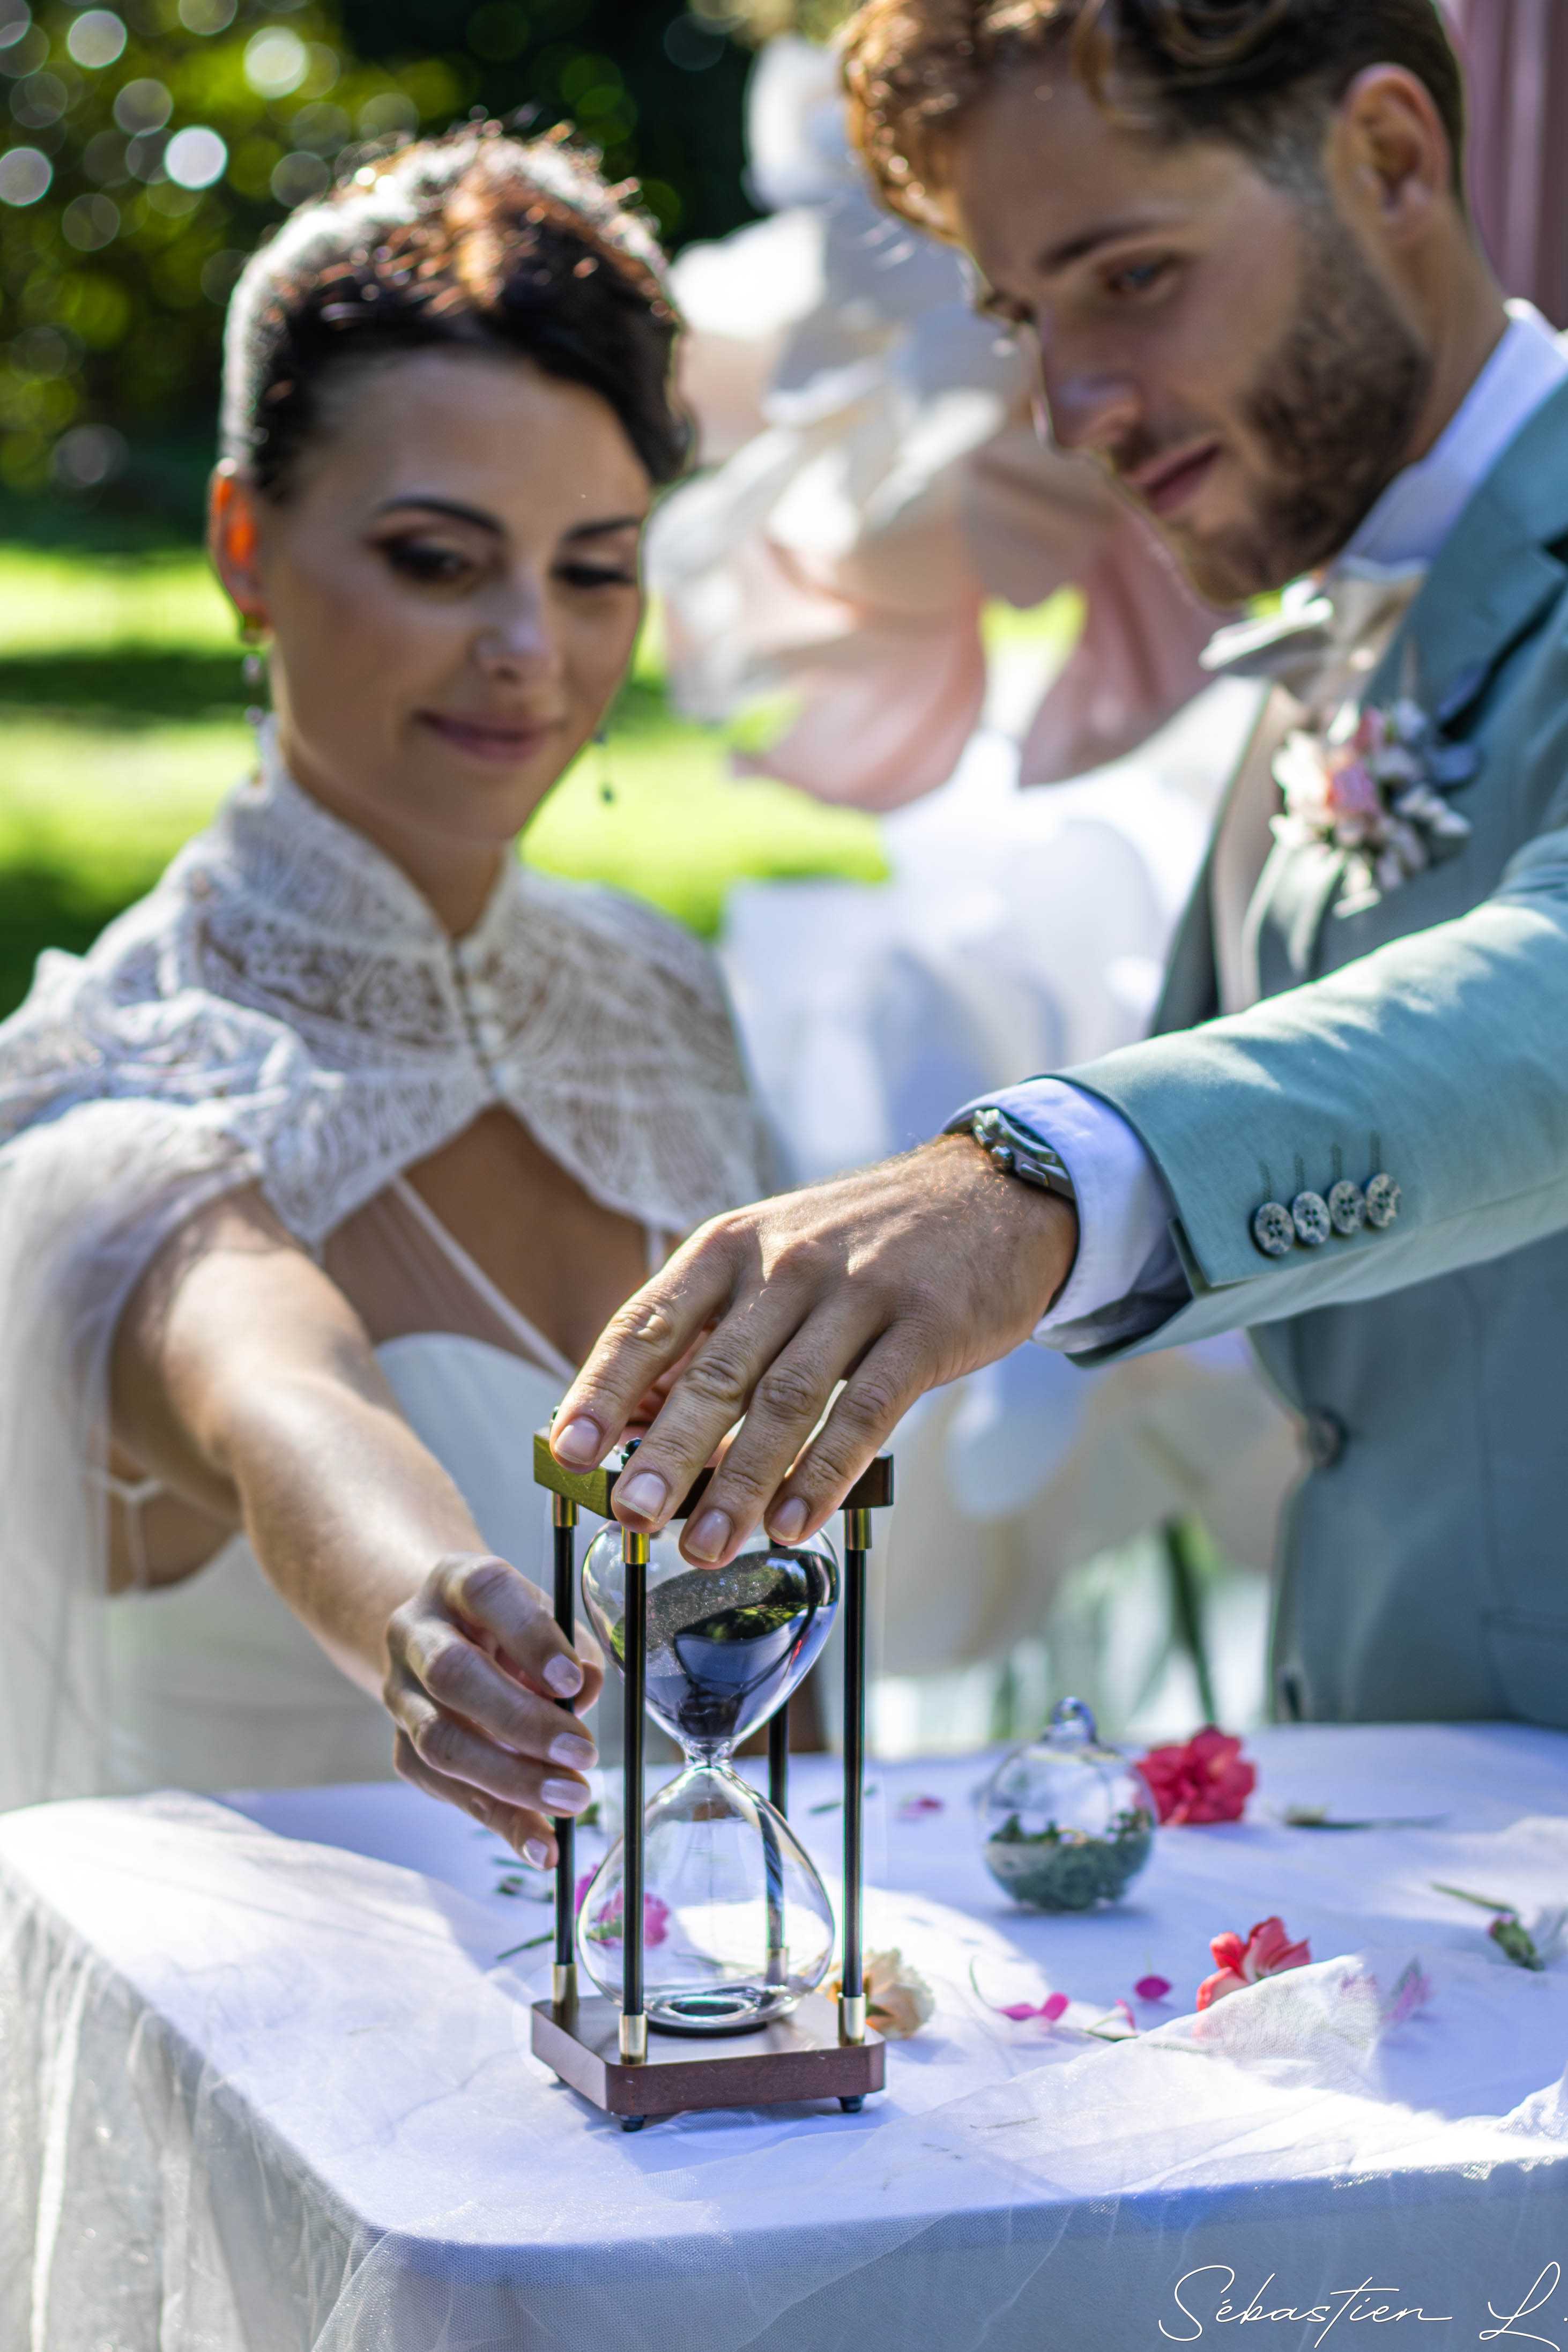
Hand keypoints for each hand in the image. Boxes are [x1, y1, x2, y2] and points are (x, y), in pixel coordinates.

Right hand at [385, 1552, 604, 1861]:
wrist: (440, 1637)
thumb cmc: (510, 1627)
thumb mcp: (546, 1618)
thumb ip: (572, 1650)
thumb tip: (583, 1693)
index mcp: (457, 1582)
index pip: (487, 1593)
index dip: (530, 1637)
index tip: (573, 1680)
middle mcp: (415, 1632)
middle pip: (453, 1675)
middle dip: (521, 1722)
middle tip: (582, 1754)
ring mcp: (399, 1692)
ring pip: (438, 1741)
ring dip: (510, 1779)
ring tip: (572, 1800)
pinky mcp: (400, 1747)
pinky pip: (445, 1789)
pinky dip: (498, 1820)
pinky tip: (542, 1844)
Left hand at [549, 1134, 1076, 1565]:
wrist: (993, 1193)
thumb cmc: (865, 1243)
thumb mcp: (774, 1257)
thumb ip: (711, 1332)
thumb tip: (634, 1423)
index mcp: (731, 1245)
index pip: (648, 1322)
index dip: (602, 1389)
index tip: (565, 1450)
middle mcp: (786, 1262)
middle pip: (713, 1372)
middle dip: (665, 1453)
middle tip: (632, 1518)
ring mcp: (858, 1291)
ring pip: (784, 1400)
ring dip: (740, 1482)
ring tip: (705, 1547)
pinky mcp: (924, 1325)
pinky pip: (865, 1411)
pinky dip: (825, 1475)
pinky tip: (795, 1525)